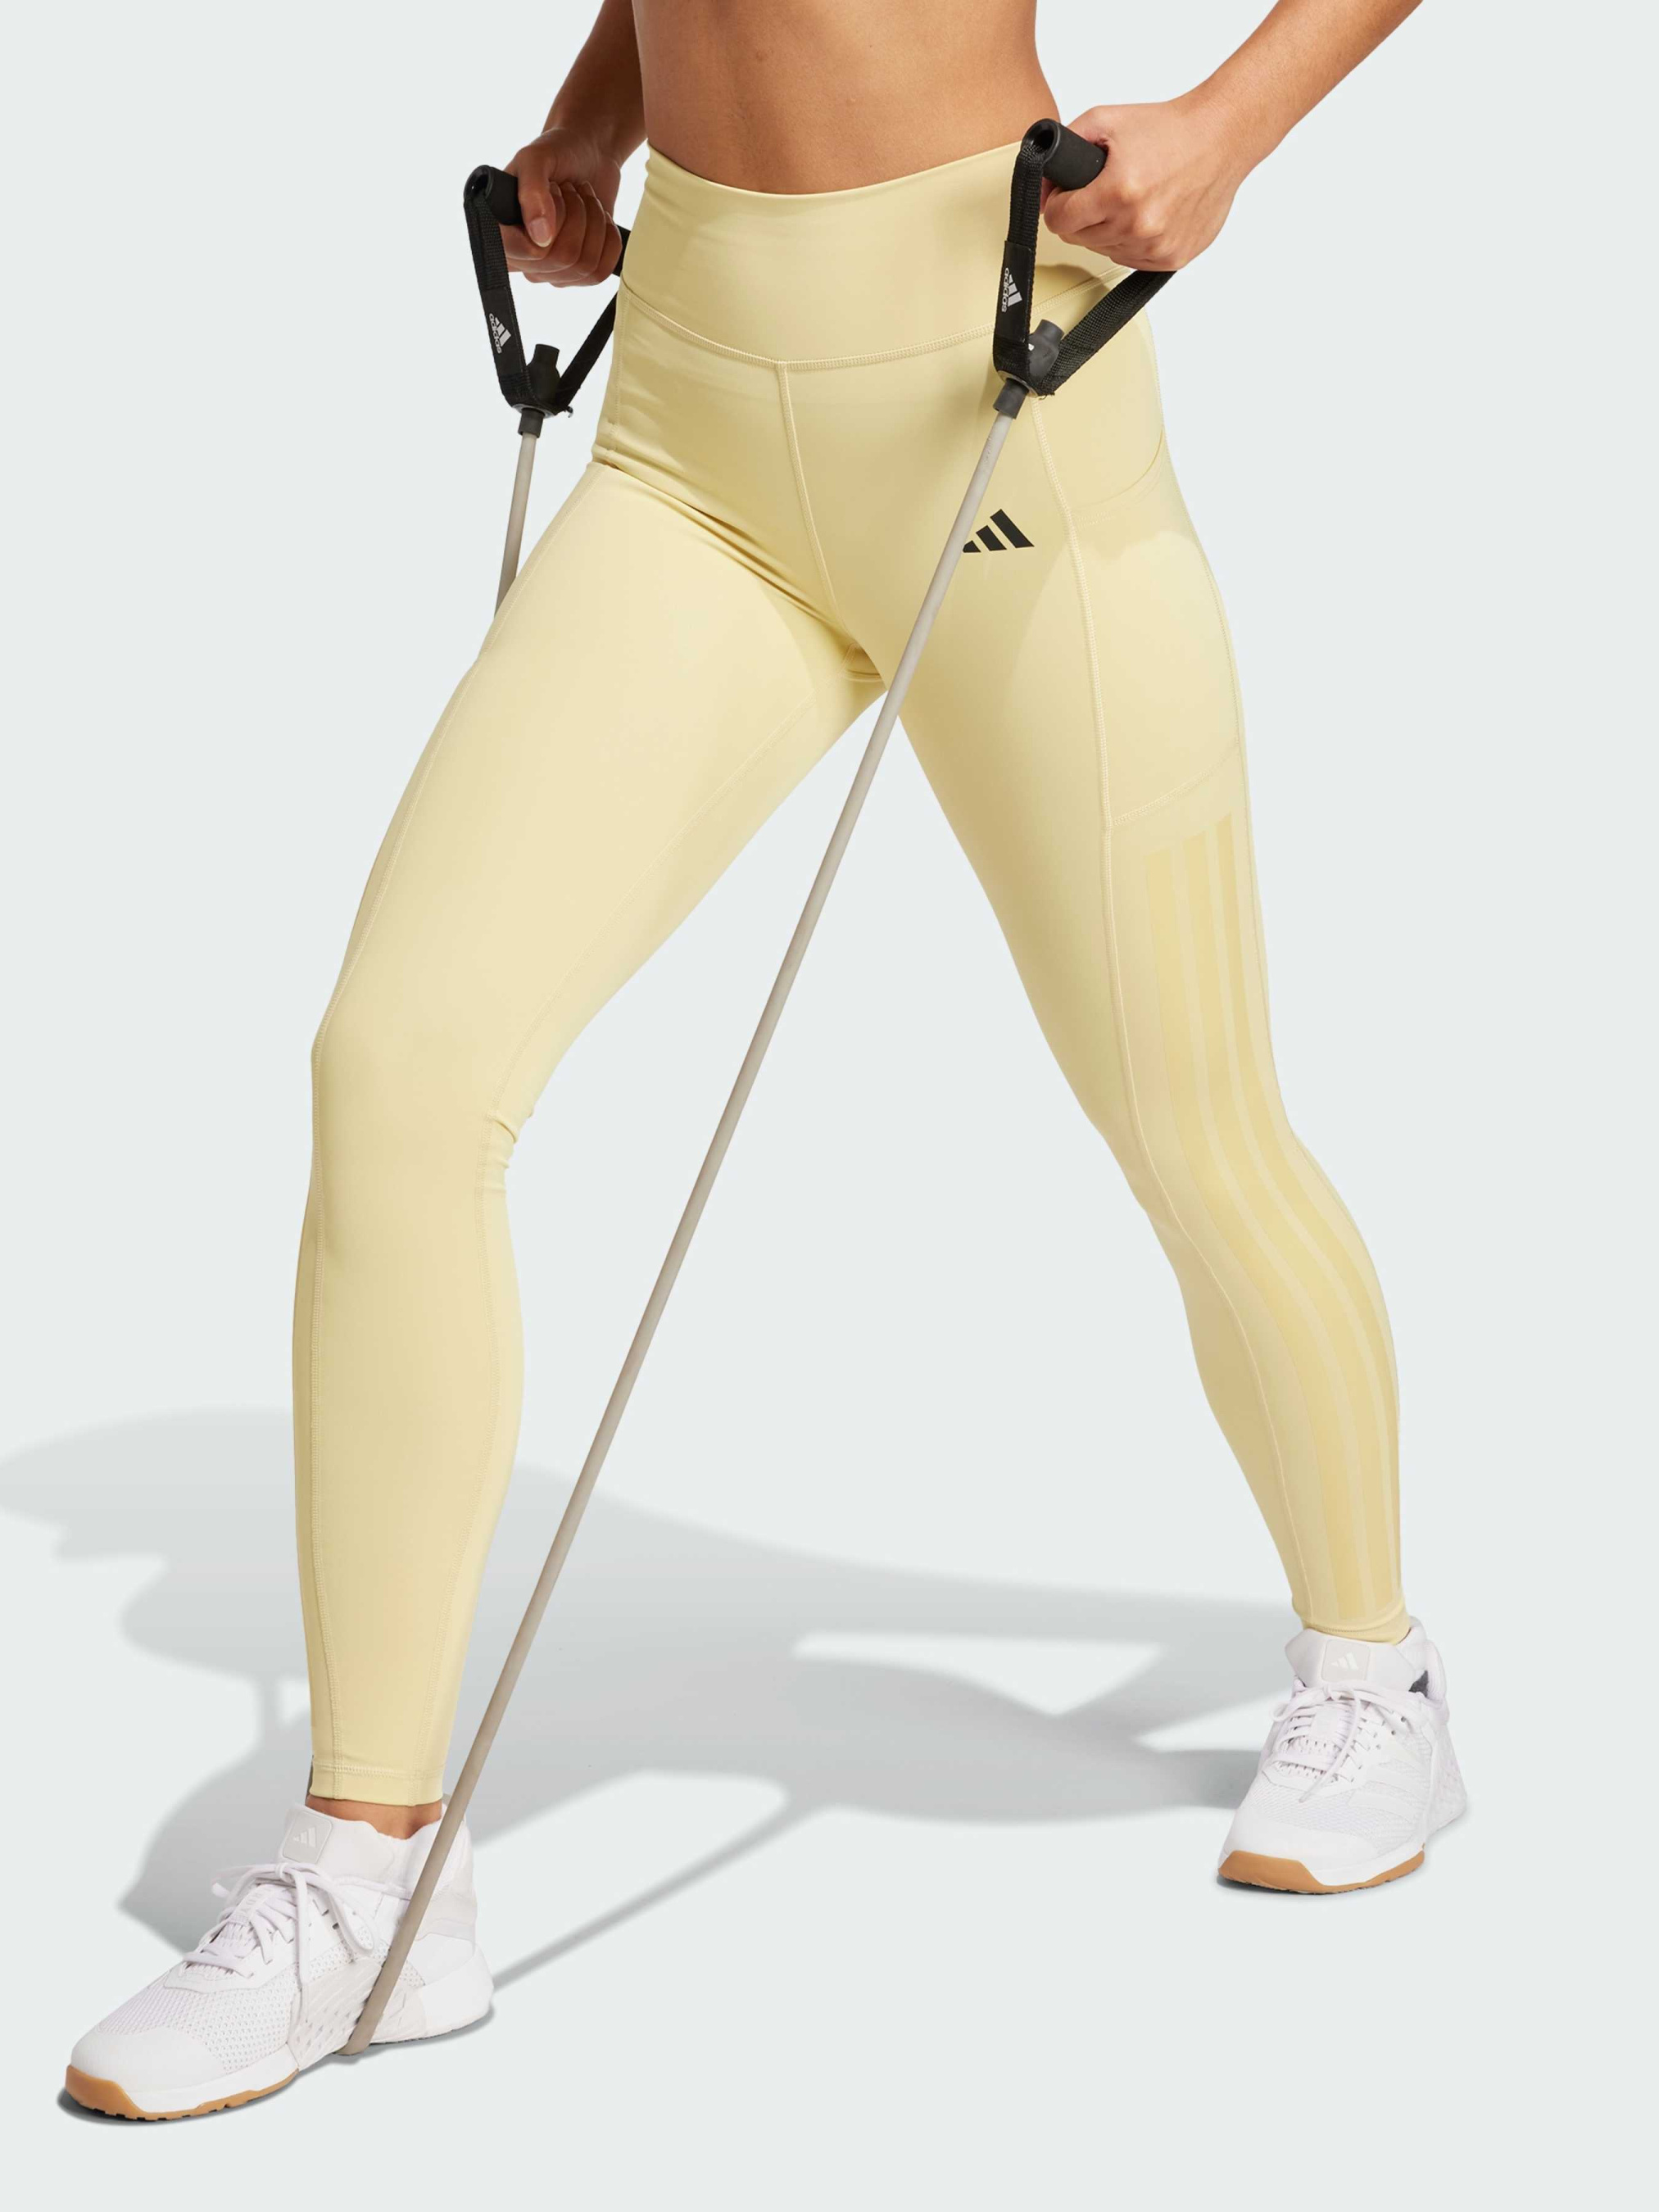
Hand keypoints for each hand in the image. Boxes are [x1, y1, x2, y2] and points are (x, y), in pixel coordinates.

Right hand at [502, 124, 623, 285]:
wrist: (588, 154)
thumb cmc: (557, 152)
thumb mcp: (536, 159)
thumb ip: (531, 191)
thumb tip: (540, 238)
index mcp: (499, 229)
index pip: (520, 253)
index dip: (544, 227)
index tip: (552, 192)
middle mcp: (521, 257)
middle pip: (560, 259)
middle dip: (575, 214)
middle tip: (569, 190)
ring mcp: (550, 269)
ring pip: (583, 266)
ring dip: (593, 223)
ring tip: (583, 200)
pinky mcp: (576, 274)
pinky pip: (599, 274)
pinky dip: (608, 240)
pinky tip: (598, 219)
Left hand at [1043, 95, 1255, 271]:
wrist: (1221, 138)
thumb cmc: (1169, 128)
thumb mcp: (1106, 119)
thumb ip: (1064, 147)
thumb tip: (1041, 182)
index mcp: (1118, 191)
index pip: (1059, 221)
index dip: (1057, 205)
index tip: (1066, 195)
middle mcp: (1138, 224)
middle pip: (1080, 238)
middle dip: (1083, 215)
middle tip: (1102, 190)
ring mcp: (1156, 245)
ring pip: (1105, 251)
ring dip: (1108, 229)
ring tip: (1130, 198)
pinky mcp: (1172, 258)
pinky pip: (1132, 260)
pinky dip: (1132, 240)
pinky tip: (1147, 213)